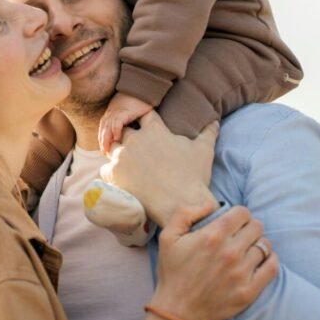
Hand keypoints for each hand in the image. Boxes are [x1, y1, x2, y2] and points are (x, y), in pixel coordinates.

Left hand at [98, 92, 152, 153]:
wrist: (142, 87)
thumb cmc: (137, 101)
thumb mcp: (129, 113)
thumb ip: (127, 123)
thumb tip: (130, 137)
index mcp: (111, 114)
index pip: (103, 129)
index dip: (103, 140)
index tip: (105, 151)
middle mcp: (111, 113)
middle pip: (103, 129)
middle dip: (102, 141)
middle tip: (104, 153)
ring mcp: (117, 111)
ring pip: (107, 126)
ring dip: (106, 139)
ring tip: (107, 150)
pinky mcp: (124, 110)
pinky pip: (117, 121)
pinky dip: (116, 130)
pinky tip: (118, 138)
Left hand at [100, 111, 218, 225]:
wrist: (182, 205)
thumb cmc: (194, 177)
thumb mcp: (204, 150)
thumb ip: (207, 132)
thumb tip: (214, 120)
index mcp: (154, 130)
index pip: (143, 114)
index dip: (143, 119)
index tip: (144, 127)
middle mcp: (135, 139)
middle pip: (122, 129)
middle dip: (127, 136)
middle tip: (134, 149)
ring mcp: (122, 156)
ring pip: (111, 147)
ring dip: (118, 153)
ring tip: (126, 164)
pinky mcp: (114, 174)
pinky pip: (105, 169)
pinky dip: (111, 173)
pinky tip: (121, 180)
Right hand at [151, 205, 277, 319]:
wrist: (178, 310)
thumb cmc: (172, 271)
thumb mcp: (167, 236)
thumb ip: (185, 212)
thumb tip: (209, 204)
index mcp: (212, 236)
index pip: (242, 213)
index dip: (238, 214)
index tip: (233, 222)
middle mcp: (230, 252)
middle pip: (256, 227)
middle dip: (249, 227)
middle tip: (240, 235)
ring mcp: (241, 273)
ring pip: (264, 246)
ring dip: (258, 244)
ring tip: (248, 249)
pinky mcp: (249, 290)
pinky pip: (272, 267)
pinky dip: (270, 260)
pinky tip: (260, 260)